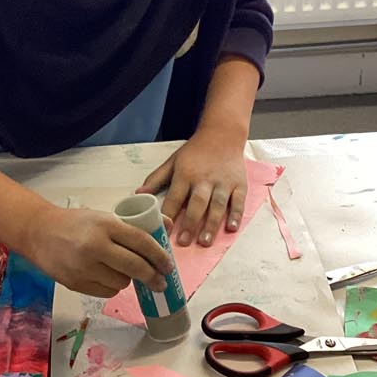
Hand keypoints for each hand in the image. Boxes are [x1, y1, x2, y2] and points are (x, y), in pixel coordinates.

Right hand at [18, 205, 173, 297]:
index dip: (159, 256)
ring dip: (129, 279)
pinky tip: (108, 276)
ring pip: (122, 282)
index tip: (168, 265)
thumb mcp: (104, 216)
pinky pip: (107, 291)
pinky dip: (112, 286)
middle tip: (161, 282)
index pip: (141, 242)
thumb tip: (168, 225)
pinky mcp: (76, 283)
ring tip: (124, 271)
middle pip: (135, 267)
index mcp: (106, 225)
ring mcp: (84, 267)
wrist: (39, 232)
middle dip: (153, 277)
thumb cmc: (76, 223)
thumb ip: (134, 224)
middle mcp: (95, 246)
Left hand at [138, 126, 246, 247]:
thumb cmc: (195, 152)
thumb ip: (156, 179)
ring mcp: (223, 182)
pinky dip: (236, 215)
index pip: (174, 198)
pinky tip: (231, 228)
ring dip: (212, 224)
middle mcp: (204, 179)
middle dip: (190, 223)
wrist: (222, 134)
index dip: (168, 215)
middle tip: (184, 242)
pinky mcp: (239, 184)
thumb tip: (137, 195)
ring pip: (218, 205)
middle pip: (197, 203)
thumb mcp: (173, 162)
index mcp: (185, 174)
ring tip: (205, 241)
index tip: (163, 232)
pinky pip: (238, 201)